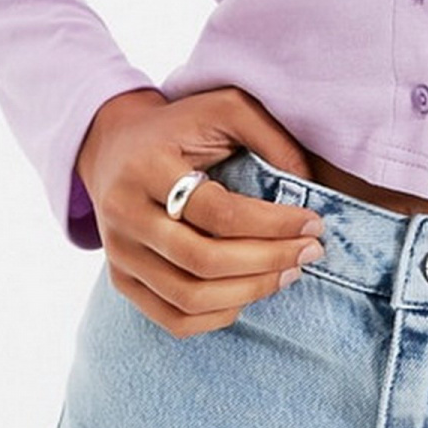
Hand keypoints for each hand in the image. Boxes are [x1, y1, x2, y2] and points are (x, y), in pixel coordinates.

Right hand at [76, 84, 325, 339]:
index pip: (217, 212)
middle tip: (310, 252)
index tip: (314, 223)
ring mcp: (119, 253)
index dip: (273, 224)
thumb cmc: (180, 126)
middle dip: (268, 261)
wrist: (114, 146)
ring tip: (289, 273)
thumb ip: (271, 137)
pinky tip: (249, 293)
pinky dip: (218, 317)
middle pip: (202, 261)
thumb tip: (307, 185)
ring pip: (188, 297)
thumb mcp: (226, 107)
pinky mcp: (122, 279)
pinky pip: (173, 319)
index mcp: (147, 168)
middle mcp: (124, 215)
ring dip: (250, 292)